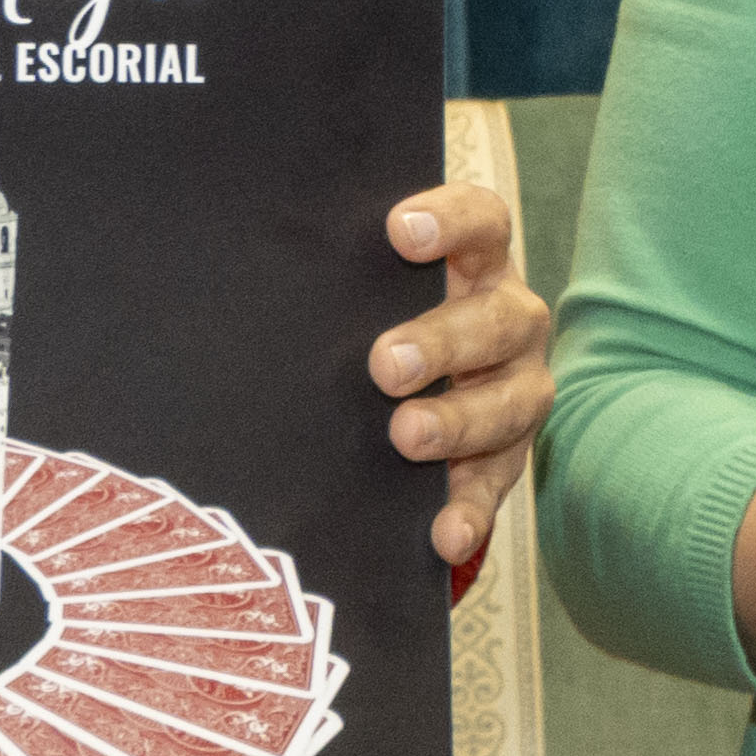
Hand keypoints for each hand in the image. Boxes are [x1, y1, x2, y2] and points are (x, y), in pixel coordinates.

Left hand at [376, 177, 552, 576]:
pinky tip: (444, 534)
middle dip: (443, 341)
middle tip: (384, 363)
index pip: (482, 222)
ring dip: (458, 422)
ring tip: (406, 435)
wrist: (412, 393)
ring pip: (510, 404)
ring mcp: (516, 391)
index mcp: (477, 264)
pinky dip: (470, 512)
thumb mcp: (366, 290)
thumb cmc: (372, 322)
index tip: (399, 231)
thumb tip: (240, 260)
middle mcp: (508, 321)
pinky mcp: (506, 460)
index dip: (450, 221)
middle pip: (498, 320)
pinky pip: (495, 488)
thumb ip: (337, 275)